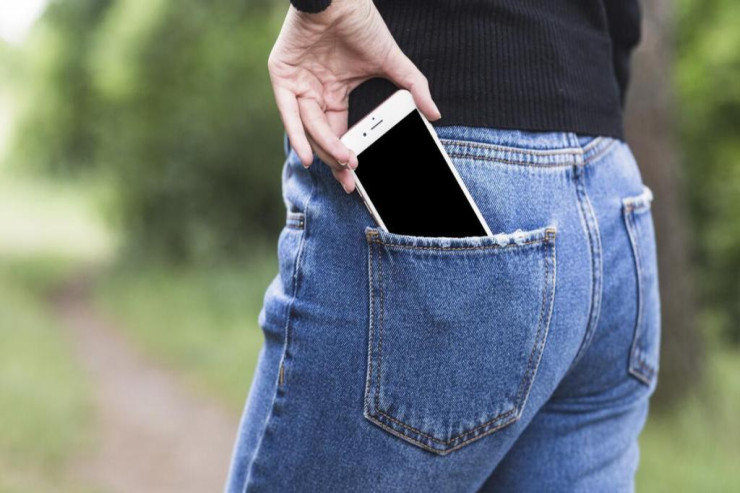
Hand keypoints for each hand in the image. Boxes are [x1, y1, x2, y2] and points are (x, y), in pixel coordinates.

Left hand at [267, 0, 440, 192]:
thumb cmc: (362, 24)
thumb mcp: (391, 62)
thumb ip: (412, 87)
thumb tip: (435, 113)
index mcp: (335, 94)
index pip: (340, 132)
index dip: (349, 155)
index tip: (359, 177)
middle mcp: (315, 93)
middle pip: (323, 136)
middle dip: (336, 161)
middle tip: (351, 180)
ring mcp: (297, 85)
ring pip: (308, 128)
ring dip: (324, 149)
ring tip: (343, 163)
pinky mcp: (282, 75)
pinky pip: (287, 113)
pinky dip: (297, 136)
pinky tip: (309, 157)